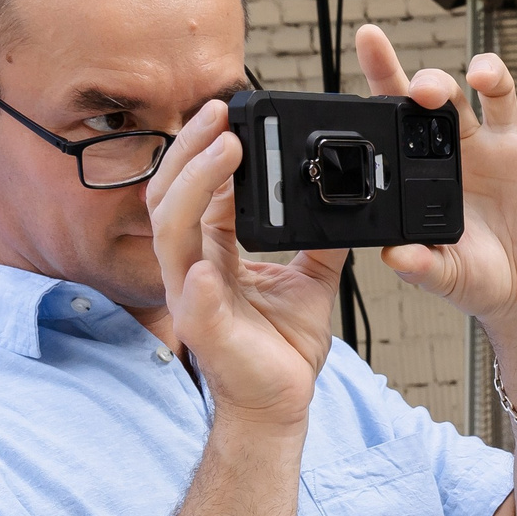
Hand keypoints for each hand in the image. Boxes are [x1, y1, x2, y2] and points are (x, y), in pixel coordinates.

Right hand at [145, 100, 345, 428]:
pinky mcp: (203, 330)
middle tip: (220, 113)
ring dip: (194, 187)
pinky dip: (196, 279)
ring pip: (171, 229)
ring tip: (224, 152)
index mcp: (213, 250)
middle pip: (171, 193)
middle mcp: (191, 266)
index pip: (197, 187)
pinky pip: (192, 299)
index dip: (206, 148)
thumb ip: (322, 239)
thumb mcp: (314, 279)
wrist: (281, 403)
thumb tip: (345, 200)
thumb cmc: (283, 347)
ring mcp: (190, 297)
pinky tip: (204, 262)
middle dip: (192, 149)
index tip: (229, 111)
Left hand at [353, 25, 516, 329]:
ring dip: (490, 71)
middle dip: (435, 83)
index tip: (369, 39)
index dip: (385, 75)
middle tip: (429, 91)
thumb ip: (420, 264)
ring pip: (498, 92)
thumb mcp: (443, 276)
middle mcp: (467, 151)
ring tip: (482, 77)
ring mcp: (508, 150)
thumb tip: (394, 256)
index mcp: (430, 171)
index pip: (401, 115)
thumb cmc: (479, 283)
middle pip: (446, 97)